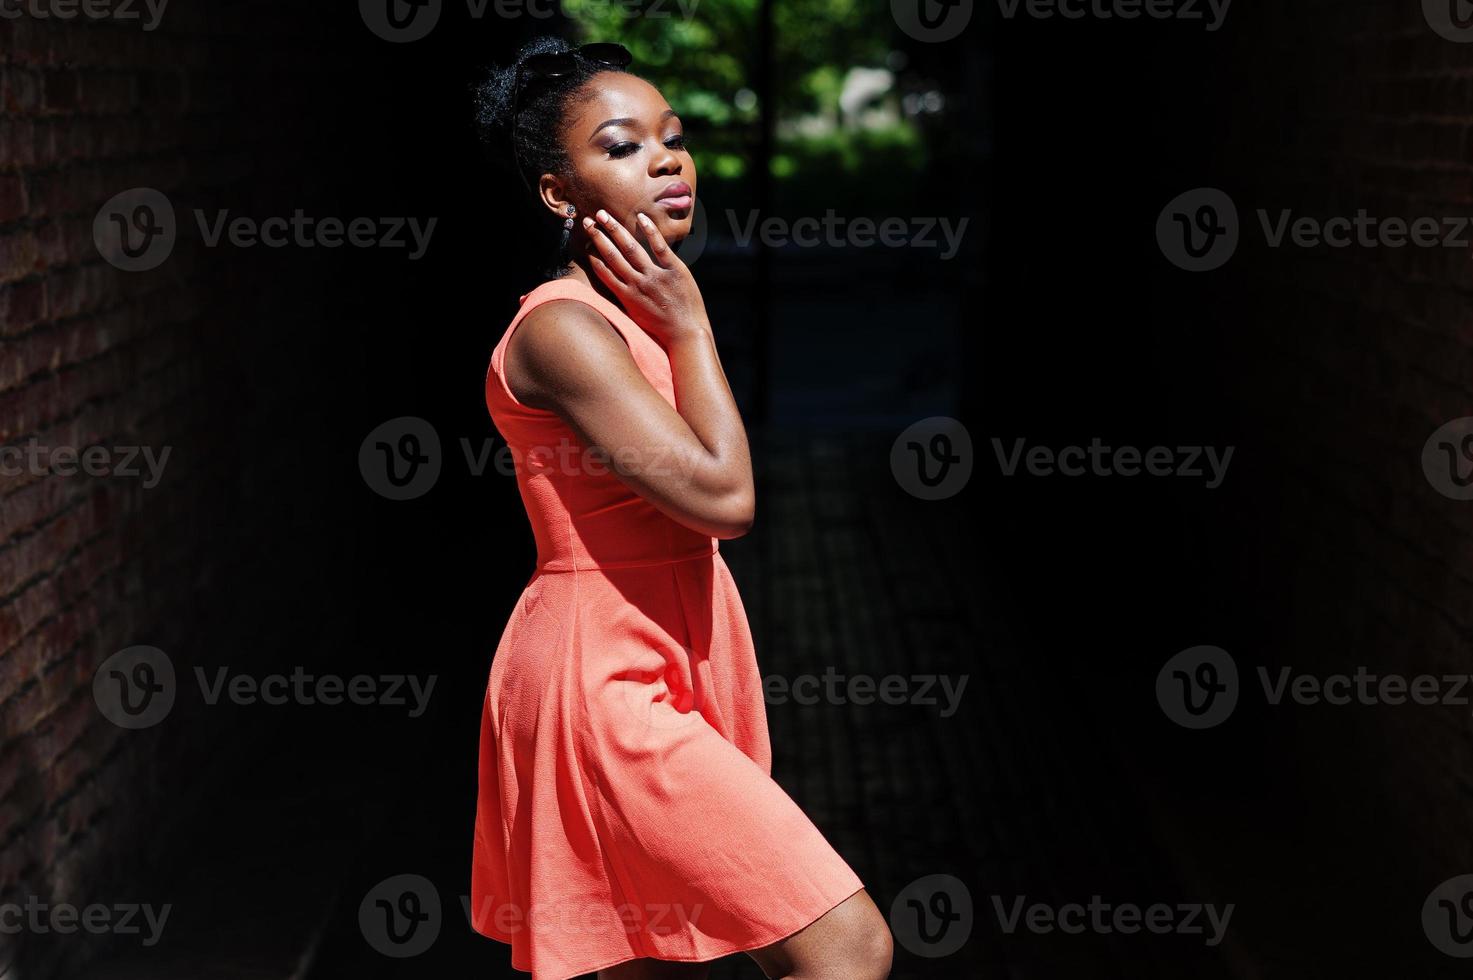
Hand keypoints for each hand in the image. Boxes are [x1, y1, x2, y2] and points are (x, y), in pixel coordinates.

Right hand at [582, 209, 708, 347]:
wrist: (686, 335)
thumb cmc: (662, 327)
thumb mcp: (637, 316)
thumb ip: (626, 298)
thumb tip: (616, 284)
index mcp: (626, 296)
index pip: (604, 271)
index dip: (593, 255)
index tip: (585, 242)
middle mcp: (637, 284)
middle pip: (613, 256)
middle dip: (598, 237)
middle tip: (587, 221)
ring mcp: (656, 277)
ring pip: (631, 249)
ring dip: (615, 230)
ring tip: (603, 215)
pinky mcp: (675, 271)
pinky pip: (660, 247)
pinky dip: (650, 231)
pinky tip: (641, 217)